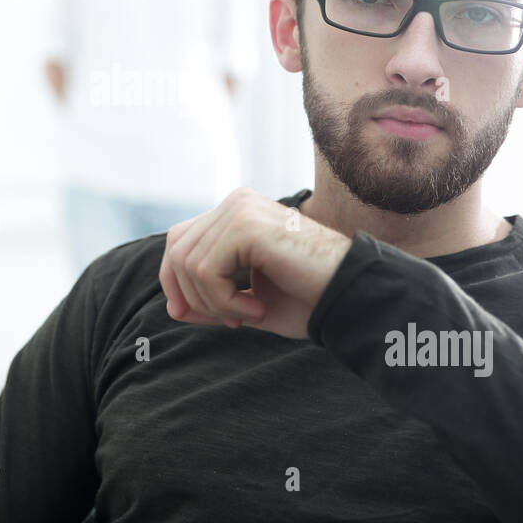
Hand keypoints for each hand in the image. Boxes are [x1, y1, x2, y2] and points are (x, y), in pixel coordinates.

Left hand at [158, 187, 352, 340]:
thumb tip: (174, 307)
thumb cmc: (307, 299)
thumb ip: (211, 298)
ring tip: (250, 314)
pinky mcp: (245, 225)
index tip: (197, 316)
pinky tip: (256, 309)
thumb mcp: (247, 301)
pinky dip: (224, 301)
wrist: (349, 296)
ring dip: (214, 303)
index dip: (176, 281)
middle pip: (177, 250)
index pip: (180, 241)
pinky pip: (207, 271)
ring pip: (189, 264)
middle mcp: (235, 203)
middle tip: (232, 320)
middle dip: (192, 295)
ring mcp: (240, 209)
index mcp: (236, 212)